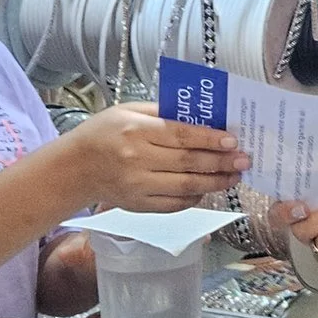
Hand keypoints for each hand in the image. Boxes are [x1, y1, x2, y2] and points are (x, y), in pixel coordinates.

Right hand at [58, 103, 247, 211]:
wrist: (75, 167)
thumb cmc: (103, 133)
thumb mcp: (128, 110)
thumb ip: (163, 113)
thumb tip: (202, 118)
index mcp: (135, 131)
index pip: (181, 135)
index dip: (210, 139)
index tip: (232, 140)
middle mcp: (137, 159)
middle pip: (188, 162)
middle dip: (220, 162)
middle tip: (243, 160)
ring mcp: (138, 186)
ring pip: (186, 186)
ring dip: (215, 182)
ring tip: (233, 176)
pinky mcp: (139, 206)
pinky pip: (175, 204)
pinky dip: (195, 197)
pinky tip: (208, 188)